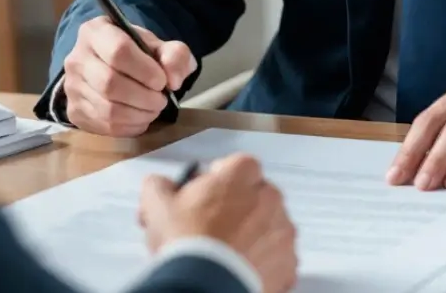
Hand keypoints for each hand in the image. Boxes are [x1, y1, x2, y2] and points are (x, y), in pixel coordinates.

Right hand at [62, 16, 195, 137]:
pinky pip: (104, 126)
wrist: (113, 68)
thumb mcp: (160, 46)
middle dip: (144, 97)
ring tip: (153, 109)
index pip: (118, 51)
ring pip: (107, 109)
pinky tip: (141, 118)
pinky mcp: (74, 111)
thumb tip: (174, 80)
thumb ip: (175, 56)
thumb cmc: (137, 54)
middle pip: (110, 83)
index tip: (162, 81)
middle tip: (161, 100)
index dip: (145, 70)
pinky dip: (130, 127)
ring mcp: (72, 87)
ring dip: (139, 114)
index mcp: (96, 31)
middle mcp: (77, 58)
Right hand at [140, 154, 298, 292]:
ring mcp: (283, 232)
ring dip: (252, 235)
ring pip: (268, 227)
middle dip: (237, 207)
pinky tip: (240, 269)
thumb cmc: (186, 241)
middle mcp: (270, 198)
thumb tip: (160, 185)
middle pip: (255, 195)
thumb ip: (160, 185)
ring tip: (225, 253)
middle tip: (212, 226)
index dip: (221, 177)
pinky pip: (277, 257)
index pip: (237, 164)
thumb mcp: (157, 204)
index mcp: (242, 175)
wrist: (206, 286)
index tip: (207, 191)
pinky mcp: (288, 263)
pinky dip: (262, 262)